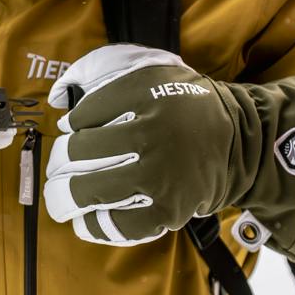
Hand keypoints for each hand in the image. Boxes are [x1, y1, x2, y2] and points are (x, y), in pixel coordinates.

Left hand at [43, 45, 248, 245]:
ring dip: (66, 195)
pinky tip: (86, 218)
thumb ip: (99, 69)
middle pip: (78, 154)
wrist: (236, 140)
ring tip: (62, 195)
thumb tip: (58, 95)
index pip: (82, 115)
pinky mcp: (168, 209)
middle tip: (60, 165)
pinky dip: (93, 224)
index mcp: (144, 94)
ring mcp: (159, 175)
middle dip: (60, 161)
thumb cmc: (180, 105)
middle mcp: (151, 134)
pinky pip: (116, 224)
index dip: (73, 124)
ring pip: (89, 191)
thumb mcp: (148, 69)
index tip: (76, 128)